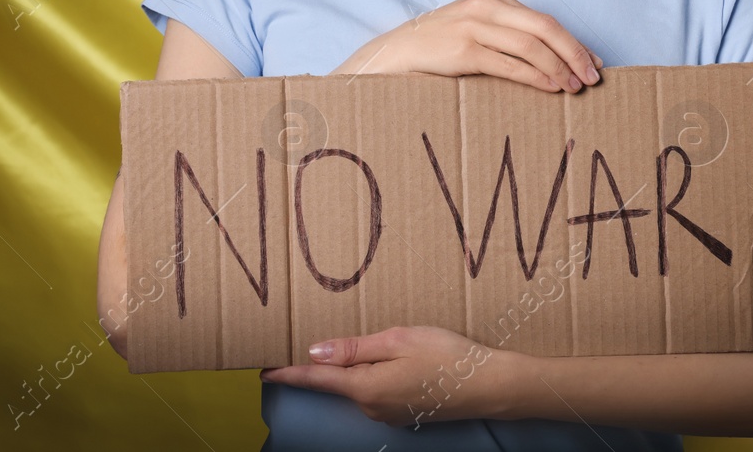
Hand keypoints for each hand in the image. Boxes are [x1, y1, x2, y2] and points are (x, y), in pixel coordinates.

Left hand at [260, 325, 516, 426]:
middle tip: (308, 339)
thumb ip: (354, 348)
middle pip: (337, 383)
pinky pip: (377, 392)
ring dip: (354, 368)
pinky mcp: (404, 412)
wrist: (490, 386)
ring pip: (359, 387)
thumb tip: (314, 353)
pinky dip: (373, 376)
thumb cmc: (447, 356)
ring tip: (360, 343)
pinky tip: (390, 360)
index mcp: (365, 388)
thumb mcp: (398, 340)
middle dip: (323, 365)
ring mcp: (388, 413)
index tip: (263, 369)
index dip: (288, 373)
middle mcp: (371, 407)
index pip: (316, 379)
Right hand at [331, 0, 603, 93]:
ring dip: (559, 68)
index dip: (574, 41)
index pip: (545, 19)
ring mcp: (474, 26)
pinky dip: (535, 76)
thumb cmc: (439, 48)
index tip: (594, 61)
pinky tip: (550, 87)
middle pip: (546, 27)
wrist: (393, 54)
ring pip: (532, 45)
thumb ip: (507, 36)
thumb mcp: (474, 30)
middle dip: (575, 52)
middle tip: (594, 76)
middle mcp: (487, 6)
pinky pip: (510, 64)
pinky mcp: (464, 49)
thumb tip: (551, 60)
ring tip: (574, 87)